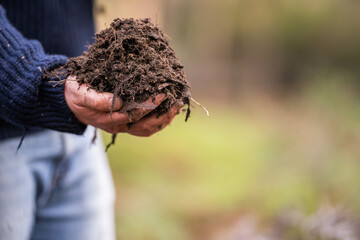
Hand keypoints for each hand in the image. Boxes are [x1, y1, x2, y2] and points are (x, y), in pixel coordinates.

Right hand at [64, 76, 182, 135]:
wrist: (70, 100)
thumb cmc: (75, 94)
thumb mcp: (79, 94)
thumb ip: (95, 100)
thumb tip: (118, 104)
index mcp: (109, 119)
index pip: (134, 115)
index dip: (150, 105)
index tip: (163, 93)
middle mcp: (119, 126)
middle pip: (146, 126)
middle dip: (164, 115)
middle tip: (178, 102)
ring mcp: (124, 125)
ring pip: (148, 129)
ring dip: (164, 119)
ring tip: (178, 107)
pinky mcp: (127, 121)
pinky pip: (146, 126)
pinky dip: (159, 119)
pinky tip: (168, 109)